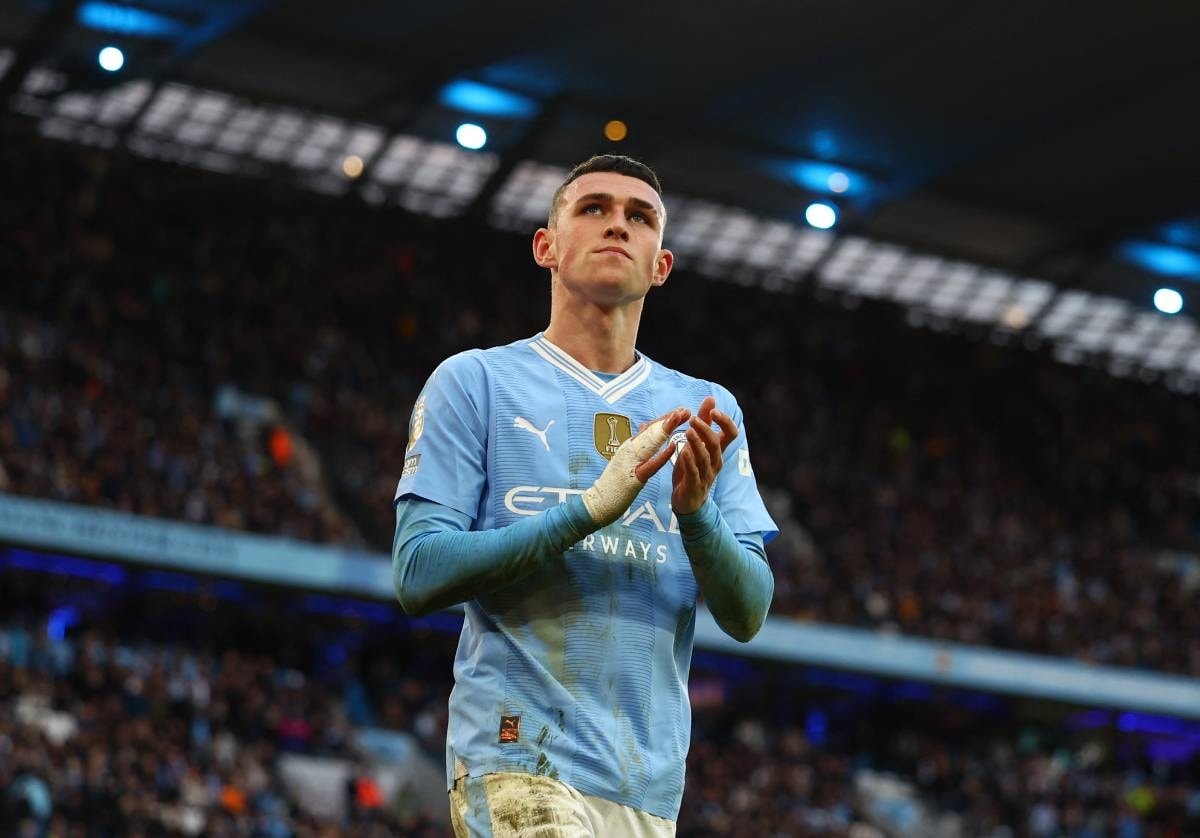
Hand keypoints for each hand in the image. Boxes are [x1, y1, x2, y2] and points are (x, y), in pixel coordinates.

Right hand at [581, 407, 690, 526]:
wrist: (598, 502)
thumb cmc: (613, 483)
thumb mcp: (625, 458)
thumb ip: (636, 443)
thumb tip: (644, 426)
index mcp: (630, 446)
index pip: (650, 429)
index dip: (666, 419)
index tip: (681, 411)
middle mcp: (630, 450)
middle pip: (652, 431)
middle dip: (670, 420)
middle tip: (686, 410)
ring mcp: (631, 461)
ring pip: (651, 442)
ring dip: (666, 429)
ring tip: (679, 419)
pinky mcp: (634, 476)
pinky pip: (651, 464)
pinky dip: (662, 455)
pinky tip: (673, 446)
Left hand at [669, 396, 737, 514]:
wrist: (689, 501)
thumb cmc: (693, 468)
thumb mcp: (698, 443)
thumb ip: (704, 422)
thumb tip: (711, 398)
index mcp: (718, 450)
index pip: (731, 433)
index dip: (725, 421)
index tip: (713, 411)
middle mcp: (715, 462)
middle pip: (716, 443)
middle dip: (705, 430)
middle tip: (692, 419)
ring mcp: (706, 475)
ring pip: (705, 457)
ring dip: (697, 444)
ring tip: (687, 432)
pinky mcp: (694, 485)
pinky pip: (694, 472)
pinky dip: (689, 462)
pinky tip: (683, 452)